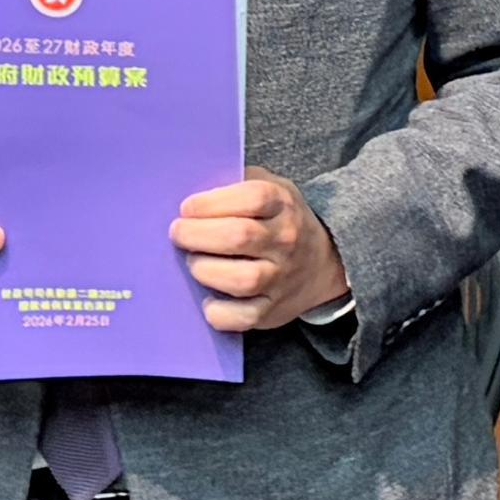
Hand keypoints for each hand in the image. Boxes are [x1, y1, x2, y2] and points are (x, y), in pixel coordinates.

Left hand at [169, 171, 350, 333]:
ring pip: (241, 279)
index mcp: (282, 204)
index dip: (212, 203)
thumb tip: (192, 189)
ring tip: (194, 262)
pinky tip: (208, 298)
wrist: (321, 262)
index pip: (252, 198)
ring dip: (205, 269)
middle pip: (239, 237)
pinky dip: (219, 311)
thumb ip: (237, 183)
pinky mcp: (271, 310)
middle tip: (178, 233)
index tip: (187, 208)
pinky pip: (243, 317)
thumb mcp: (271, 187)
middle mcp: (285, 241)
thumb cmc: (279, 220)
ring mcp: (280, 278)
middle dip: (197, 235)